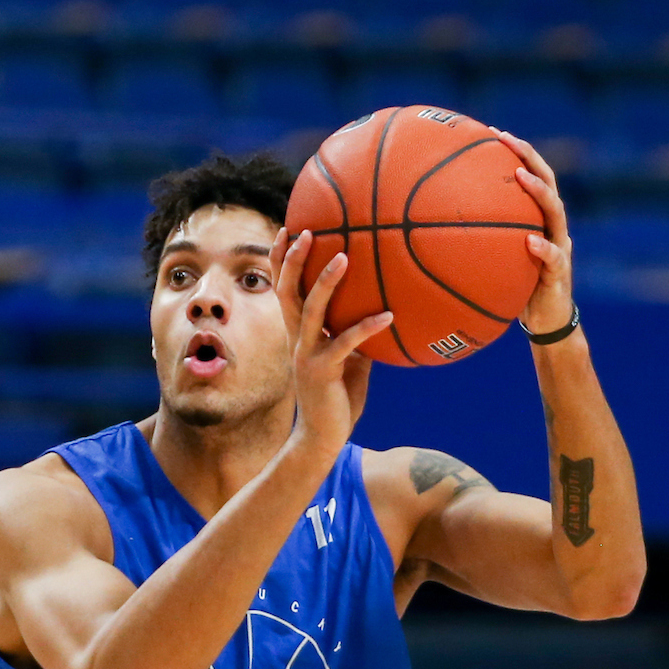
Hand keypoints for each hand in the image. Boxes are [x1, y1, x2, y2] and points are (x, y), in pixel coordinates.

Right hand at [270, 227, 392, 457]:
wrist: (323, 439)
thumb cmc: (337, 400)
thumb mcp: (350, 363)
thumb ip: (359, 338)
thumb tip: (385, 312)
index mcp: (299, 335)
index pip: (284, 290)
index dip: (280, 261)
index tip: (288, 230)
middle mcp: (297, 340)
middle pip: (286, 291)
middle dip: (292, 260)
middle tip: (305, 230)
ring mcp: (306, 355)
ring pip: (310, 310)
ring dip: (326, 282)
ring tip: (344, 256)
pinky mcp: (323, 371)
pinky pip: (345, 344)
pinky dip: (366, 328)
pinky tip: (388, 316)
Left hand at [492, 129, 574, 336]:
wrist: (546, 322)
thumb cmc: (516, 289)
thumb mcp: (495, 262)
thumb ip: (479, 244)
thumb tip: (435, 233)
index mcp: (538, 221)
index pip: (532, 178)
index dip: (518, 153)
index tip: (494, 133)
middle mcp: (552, 228)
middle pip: (547, 182)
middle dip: (529, 157)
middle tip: (507, 139)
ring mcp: (560, 248)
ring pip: (555, 213)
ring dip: (539, 192)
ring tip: (521, 177)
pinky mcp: (560, 274)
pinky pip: (554, 258)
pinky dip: (543, 248)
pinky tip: (530, 242)